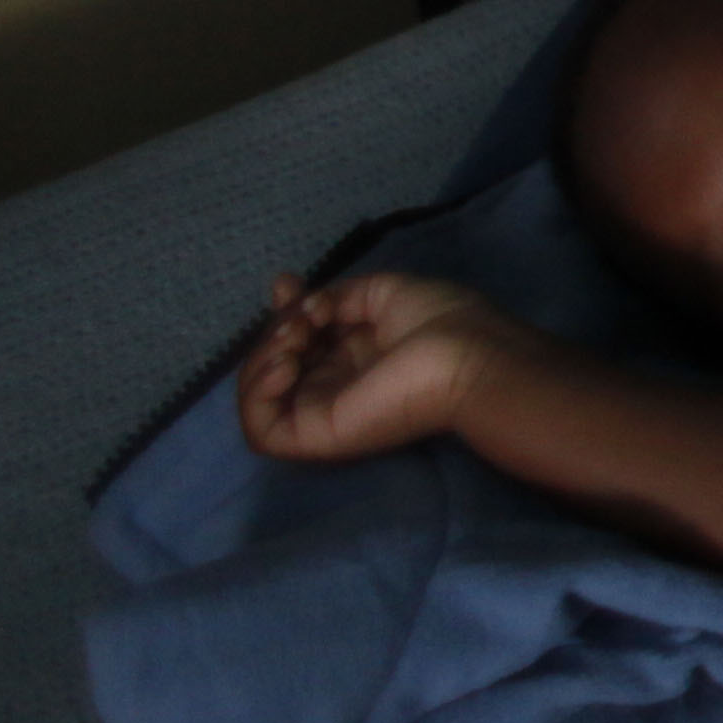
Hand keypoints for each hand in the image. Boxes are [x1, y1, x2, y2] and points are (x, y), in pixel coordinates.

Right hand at [235, 271, 528, 464]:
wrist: (465, 354)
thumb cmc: (440, 321)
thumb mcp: (381, 292)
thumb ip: (334, 295)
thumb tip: (288, 289)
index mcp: (352, 355)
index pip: (295, 339)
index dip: (283, 310)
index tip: (291, 285)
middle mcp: (333, 385)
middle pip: (272, 361)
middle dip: (275, 328)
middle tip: (306, 315)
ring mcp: (321, 413)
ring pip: (259, 394)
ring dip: (261, 357)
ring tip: (296, 337)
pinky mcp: (315, 438)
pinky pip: (260, 429)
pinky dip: (256, 393)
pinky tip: (285, 365)